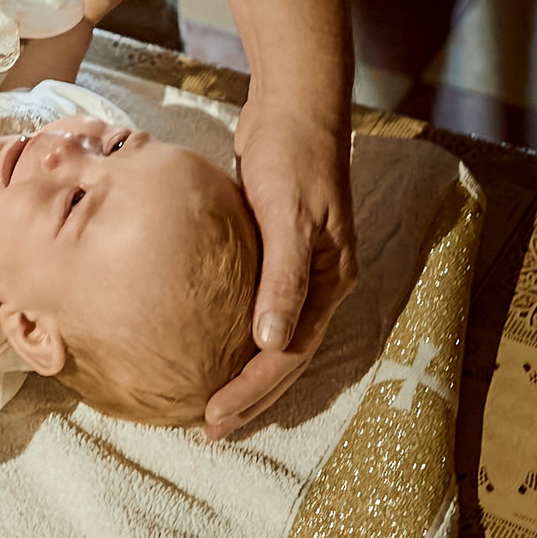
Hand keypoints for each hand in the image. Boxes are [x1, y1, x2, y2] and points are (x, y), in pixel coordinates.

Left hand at [204, 94, 357, 439]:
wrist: (294, 107)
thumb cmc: (293, 154)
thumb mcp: (288, 213)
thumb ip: (283, 277)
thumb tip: (270, 342)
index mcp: (330, 282)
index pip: (291, 354)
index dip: (254, 391)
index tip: (215, 418)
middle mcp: (319, 285)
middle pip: (284, 357)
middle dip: (248, 396)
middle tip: (207, 430)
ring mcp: (299, 271)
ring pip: (272, 339)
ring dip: (243, 374)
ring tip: (207, 406)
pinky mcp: (274, 255)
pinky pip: (256, 310)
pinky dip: (235, 337)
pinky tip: (205, 349)